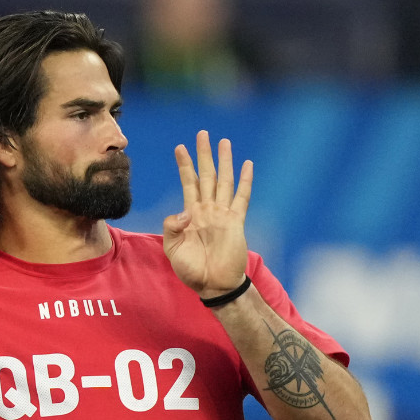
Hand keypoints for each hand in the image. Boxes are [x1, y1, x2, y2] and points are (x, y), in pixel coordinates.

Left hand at [162, 130, 253, 297]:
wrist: (213, 286)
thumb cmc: (191, 270)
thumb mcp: (172, 249)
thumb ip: (172, 227)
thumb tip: (184, 212)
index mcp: (190, 215)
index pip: (188, 183)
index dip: (184, 165)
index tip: (179, 147)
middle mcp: (207, 210)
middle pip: (206, 175)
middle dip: (204, 155)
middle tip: (202, 134)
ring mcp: (222, 214)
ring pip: (224, 181)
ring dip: (224, 161)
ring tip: (224, 142)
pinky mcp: (236, 222)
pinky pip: (241, 198)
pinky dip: (245, 181)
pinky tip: (247, 165)